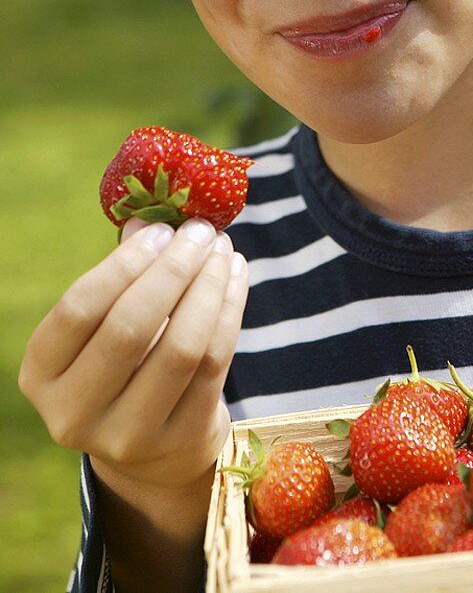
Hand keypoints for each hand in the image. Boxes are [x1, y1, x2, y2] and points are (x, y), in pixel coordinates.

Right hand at [19, 216, 248, 492]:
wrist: (158, 449)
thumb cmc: (125, 364)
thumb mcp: (105, 325)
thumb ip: (123, 276)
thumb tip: (150, 220)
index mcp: (41, 376)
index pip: (78, 311)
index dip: (123, 264)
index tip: (161, 229)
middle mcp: (74, 414)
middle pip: (130, 329)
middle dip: (173, 270)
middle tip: (200, 231)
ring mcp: (129, 436)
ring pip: (181, 347)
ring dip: (208, 287)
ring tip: (223, 249)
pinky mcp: (182, 440)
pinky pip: (215, 362)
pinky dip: (230, 310)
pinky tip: (234, 276)